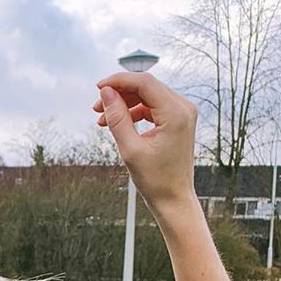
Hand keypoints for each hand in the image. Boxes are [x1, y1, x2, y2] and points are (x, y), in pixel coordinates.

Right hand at [92, 71, 198, 214]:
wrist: (174, 199)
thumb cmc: (155, 180)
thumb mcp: (130, 149)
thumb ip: (117, 118)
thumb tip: (106, 93)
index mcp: (176, 113)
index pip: (145, 83)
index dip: (119, 81)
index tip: (98, 88)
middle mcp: (183, 107)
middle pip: (146, 86)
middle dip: (120, 93)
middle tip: (96, 107)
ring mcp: (183, 113)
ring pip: (148, 95)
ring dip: (125, 103)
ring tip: (102, 119)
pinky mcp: (178, 120)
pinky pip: (153, 107)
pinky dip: (134, 111)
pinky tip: (118, 123)